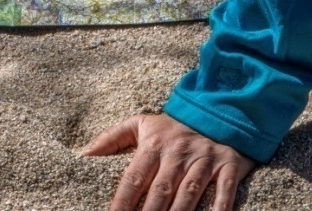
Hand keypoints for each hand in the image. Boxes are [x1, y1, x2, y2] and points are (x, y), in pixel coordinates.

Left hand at [82, 113, 254, 210]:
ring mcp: (204, 159)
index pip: (134, 179)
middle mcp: (178, 152)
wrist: (217, 111)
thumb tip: (83, 155)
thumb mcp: (141, 125)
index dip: (122, 203)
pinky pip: (224, 191)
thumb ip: (111, 138)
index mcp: (154, 144)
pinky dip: (219, 209)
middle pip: (160, 192)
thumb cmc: (172, 127)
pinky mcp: (228, 165)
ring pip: (188, 195)